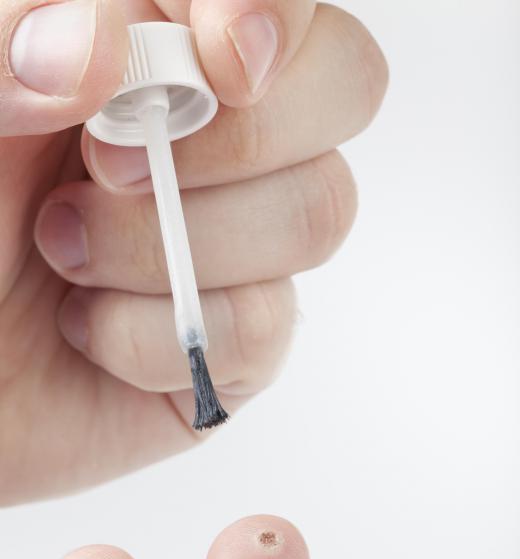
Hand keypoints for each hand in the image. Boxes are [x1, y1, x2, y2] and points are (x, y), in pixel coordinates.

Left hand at [0, 1, 386, 504]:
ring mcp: (240, 245)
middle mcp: (219, 143)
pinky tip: (89, 332)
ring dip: (172, 245)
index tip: (222, 61)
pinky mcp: (241, 342)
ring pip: (317, 212)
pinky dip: (156, 337)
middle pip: (345, 89)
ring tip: (67, 255)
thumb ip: (9, 47)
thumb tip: (105, 41)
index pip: (287, 3)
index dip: (277, 15)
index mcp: (160, 57)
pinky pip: (265, 329)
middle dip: (231, 139)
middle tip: (105, 167)